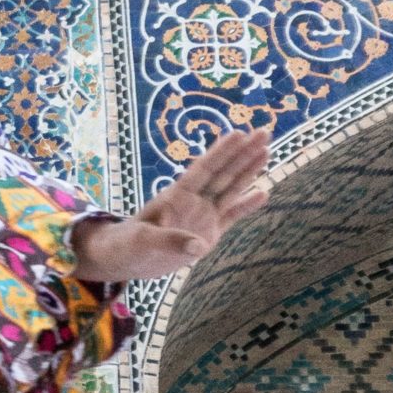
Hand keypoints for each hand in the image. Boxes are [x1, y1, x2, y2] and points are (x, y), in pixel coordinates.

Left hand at [72, 129, 270, 281]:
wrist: (125, 260)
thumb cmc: (126, 245)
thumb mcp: (142, 242)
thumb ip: (169, 242)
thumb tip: (198, 247)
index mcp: (176, 196)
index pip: (203, 169)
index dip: (221, 152)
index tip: (240, 133)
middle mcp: (193, 201)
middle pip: (223, 173)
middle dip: (244, 153)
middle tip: (265, 131)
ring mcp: (202, 216)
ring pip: (231, 189)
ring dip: (249, 171)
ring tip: (267, 151)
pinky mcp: (208, 234)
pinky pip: (231, 216)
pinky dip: (246, 206)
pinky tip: (263, 193)